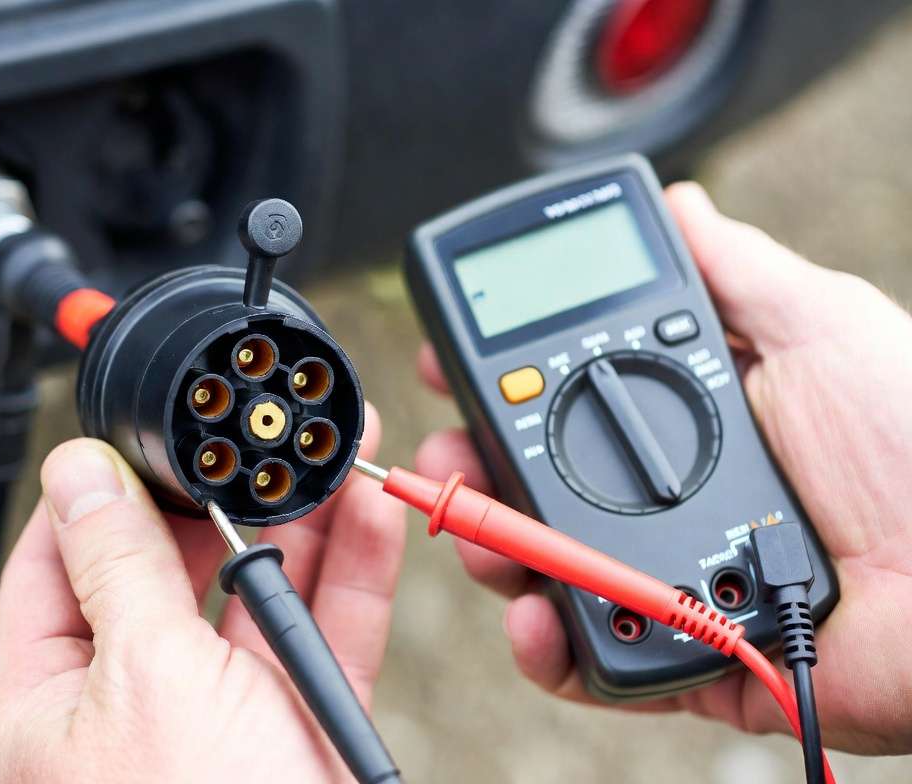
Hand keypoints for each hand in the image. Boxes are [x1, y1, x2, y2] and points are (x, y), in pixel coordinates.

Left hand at [0, 403, 404, 781]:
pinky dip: (351, 574)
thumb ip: (116, 568)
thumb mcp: (143, 681)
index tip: (139, 432)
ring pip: (258, 593)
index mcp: (53, 700)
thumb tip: (77, 474)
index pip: (57, 564)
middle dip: (218, 494)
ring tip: (329, 448)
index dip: (97, 490)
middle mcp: (134, 704)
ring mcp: (223, 716)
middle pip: (169, 568)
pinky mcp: (299, 731)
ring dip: (299, 520)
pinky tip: (367, 515)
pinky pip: (325, 635)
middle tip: (254, 434)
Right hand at [416, 182, 911, 754]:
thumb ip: (736, 272)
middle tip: (446, 455)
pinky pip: (595, 657)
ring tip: (485, 541)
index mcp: (688, 421)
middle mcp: (666, 499)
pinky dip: (549, 647)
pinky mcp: (682, 654)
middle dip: (472, 469)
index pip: (567, 397)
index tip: (454, 365)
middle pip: (537, 486)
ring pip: (548, 570)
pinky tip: (539, 619)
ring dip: (494, 554)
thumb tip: (680, 203)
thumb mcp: (821, 328)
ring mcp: (668, 577)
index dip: (502, 383)